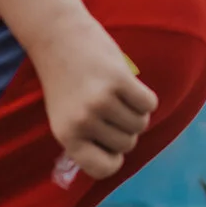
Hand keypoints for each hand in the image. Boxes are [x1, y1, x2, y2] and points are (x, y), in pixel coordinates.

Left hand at [34, 17, 157, 180]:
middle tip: (110, 108)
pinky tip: (128, 85)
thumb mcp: (64, 116)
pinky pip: (148, 104)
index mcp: (66, 136)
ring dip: (136, 112)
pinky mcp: (119, 80)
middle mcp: (83, 122)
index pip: (103, 170)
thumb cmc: (64, 79)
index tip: (109, 144)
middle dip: (125, 130)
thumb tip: (115, 160)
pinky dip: (145, 97)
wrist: (57, 36)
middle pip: (127, 144)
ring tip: (117, 95)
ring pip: (140, 124)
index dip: (113, 158)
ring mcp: (101, 101)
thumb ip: (85, 140)